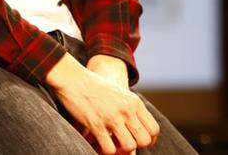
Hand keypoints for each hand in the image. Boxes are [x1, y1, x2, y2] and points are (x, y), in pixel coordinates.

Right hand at [44, 53, 159, 154]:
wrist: (74, 79)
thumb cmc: (95, 87)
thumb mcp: (120, 94)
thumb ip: (131, 109)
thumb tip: (137, 129)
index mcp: (134, 102)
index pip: (154, 129)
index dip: (149, 140)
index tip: (137, 140)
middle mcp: (126, 110)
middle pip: (144, 140)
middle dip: (135, 146)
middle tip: (123, 142)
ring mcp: (112, 118)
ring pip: (129, 147)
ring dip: (120, 150)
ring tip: (112, 144)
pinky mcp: (96, 125)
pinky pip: (109, 149)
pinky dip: (105, 151)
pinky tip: (99, 143)